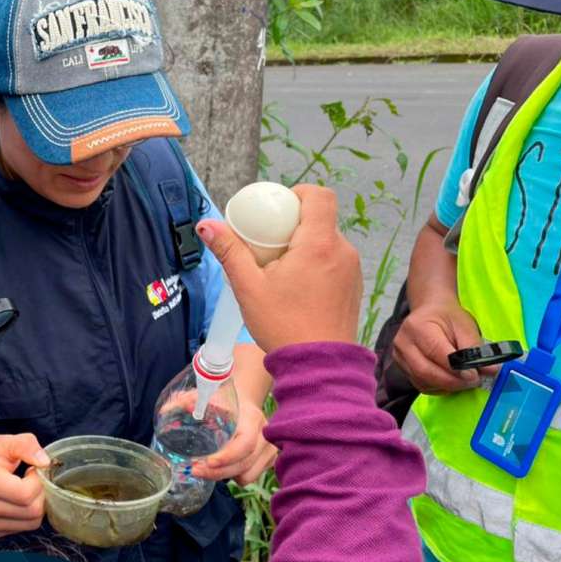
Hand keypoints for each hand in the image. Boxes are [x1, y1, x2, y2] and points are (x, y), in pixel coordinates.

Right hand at [0, 433, 48, 539]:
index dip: (37, 481)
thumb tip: (45, 462)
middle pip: (32, 511)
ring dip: (35, 505)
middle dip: (40, 493)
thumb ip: (25, 445)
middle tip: (31, 479)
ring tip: (23, 489)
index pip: (26, 493)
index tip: (32, 470)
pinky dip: (26, 515)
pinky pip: (23, 529)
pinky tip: (16, 501)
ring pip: (31, 523)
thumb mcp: (1, 441)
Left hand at [192, 398, 277, 484]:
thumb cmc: (224, 399)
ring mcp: (269, 450)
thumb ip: (187, 400)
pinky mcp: (268, 460)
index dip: (228, 456)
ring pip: (248, 475)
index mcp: (252, 419)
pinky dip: (234, 475)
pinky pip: (250, 477)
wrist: (245, 400)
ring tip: (208, 468)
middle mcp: (265, 436)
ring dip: (226, 475)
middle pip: (245, 463)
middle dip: (219, 472)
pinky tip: (223, 466)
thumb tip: (166, 410)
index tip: (208, 461)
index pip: (246, 443)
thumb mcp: (207, 395)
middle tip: (195, 470)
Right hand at [196, 184, 361, 353]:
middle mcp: (342, 251)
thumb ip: (229, 251)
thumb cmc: (284, 326)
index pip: (318, 195)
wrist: (319, 367)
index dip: (296, 194)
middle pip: (319, 218)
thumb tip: (208, 225)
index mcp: (319, 244)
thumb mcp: (249, 287)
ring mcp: (351, 269)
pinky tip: (296, 286)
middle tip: (266, 244)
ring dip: (303, 245)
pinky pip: (333, 261)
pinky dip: (314, 263)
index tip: (274, 210)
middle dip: (291, 224)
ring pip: (325, 241)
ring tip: (278, 269)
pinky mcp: (353, 286)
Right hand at [392, 299, 493, 393]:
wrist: (429, 311)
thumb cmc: (447, 317)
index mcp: (417, 327)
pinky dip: (439, 388)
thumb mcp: (465, 326)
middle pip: (425, 371)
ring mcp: (399, 357)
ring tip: (464, 381)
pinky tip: (451, 381)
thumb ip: (476, 348)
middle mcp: (403, 343)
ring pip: (423, 381)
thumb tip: (491, 370)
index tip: (475, 375)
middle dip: (452, 382)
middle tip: (473, 381)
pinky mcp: (402, 367)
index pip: (435, 352)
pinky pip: (420, 385)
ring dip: (447, 386)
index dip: (456, 368)